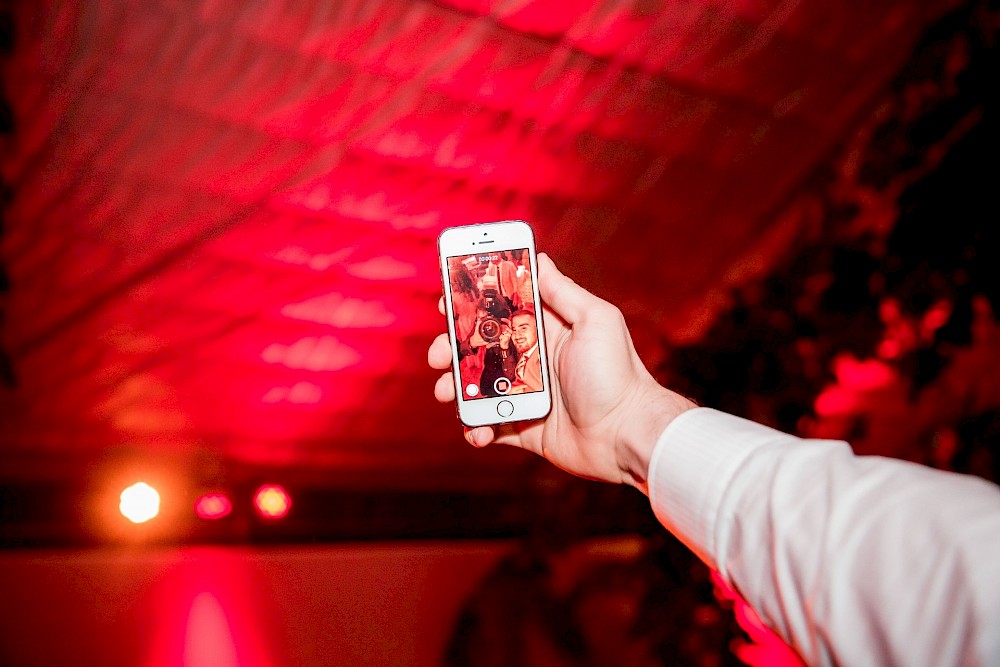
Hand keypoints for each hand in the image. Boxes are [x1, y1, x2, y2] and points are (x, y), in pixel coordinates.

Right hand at [428, 253, 694, 492]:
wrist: (628, 435)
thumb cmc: (617, 375)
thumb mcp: (596, 321)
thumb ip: (564, 293)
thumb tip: (539, 259)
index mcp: (546, 330)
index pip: (501, 310)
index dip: (471, 304)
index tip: (446, 300)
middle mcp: (532, 360)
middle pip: (479, 349)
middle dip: (451, 349)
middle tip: (438, 354)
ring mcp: (526, 395)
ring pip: (477, 388)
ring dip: (455, 389)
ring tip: (447, 393)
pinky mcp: (525, 428)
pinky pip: (489, 426)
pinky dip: (475, 428)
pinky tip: (476, 430)